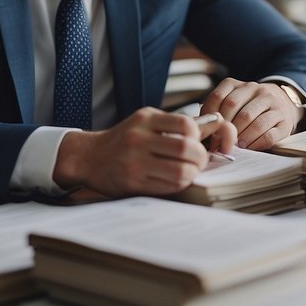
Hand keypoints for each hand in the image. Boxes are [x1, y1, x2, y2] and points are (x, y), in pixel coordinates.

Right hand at [52, 107, 235, 196]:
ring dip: (192, 173)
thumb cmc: (125, 139)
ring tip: (189, 172)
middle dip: (201, 157)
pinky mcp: (133, 182)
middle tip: (199, 161)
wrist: (89, 157)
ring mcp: (135, 162)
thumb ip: (176, 124)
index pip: (186, 124)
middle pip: (186, 148)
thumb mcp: (146, 122)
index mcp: (145, 119)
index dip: (198, 136)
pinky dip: (179, 184)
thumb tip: (216, 121)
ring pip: (180, 171)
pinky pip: (168, 186)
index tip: (196, 143)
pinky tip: (176, 180)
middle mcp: (139, 138)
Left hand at [201, 78, 302, 150]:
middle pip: (235, 108)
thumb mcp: (234, 102)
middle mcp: (258, 90)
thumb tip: (201, 130)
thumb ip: (218, 111)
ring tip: (235, 147)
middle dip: (225, 129)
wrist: (284, 104)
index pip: (219, 97)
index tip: (209, 133)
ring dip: (241, 137)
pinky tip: (249, 148)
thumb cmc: (250, 108)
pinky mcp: (285, 121)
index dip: (211, 117)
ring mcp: (274, 104)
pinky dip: (256, 144)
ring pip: (253, 121)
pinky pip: (269, 135)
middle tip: (219, 144)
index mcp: (239, 85)